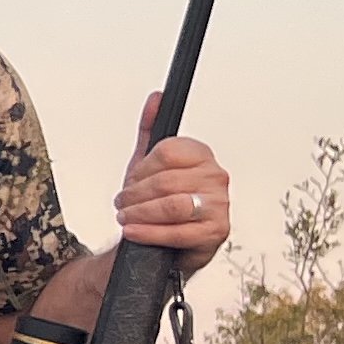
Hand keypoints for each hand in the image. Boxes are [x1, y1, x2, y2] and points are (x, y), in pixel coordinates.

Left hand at [112, 93, 230, 273]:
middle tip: (123, 203)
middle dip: (135, 195)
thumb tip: (156, 98)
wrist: (162, 245)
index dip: (141, 169)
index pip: (167, 152)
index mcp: (202, 156)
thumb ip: (151, 130)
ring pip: (172, 205)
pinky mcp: (216, 232)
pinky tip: (133, 232)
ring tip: (127, 218)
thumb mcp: (148, 165)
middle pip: (165, 181)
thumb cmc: (157, 204)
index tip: (132, 181)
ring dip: (140, 213)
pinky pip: (177, 231)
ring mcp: (220, 205)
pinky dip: (149, 233)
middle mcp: (216, 177)